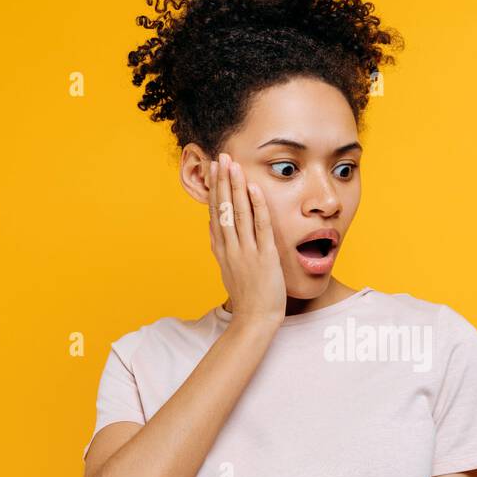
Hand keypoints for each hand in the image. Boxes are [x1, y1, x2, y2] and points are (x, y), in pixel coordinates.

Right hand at [207, 151, 285, 325]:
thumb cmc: (246, 296)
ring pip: (238, 213)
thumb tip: (213, 228)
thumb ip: (220, 247)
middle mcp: (230, 247)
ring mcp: (245, 251)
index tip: (213, 169)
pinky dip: (256, 206)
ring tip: (232, 165)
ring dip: (235, 186)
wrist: (255, 319)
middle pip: (223, 208)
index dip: (214, 189)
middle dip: (221, 181)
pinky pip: (259, 226)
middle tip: (220, 157)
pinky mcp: (263, 256)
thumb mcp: (227, 269)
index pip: (215, 212)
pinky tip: (254, 188)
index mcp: (221, 249)